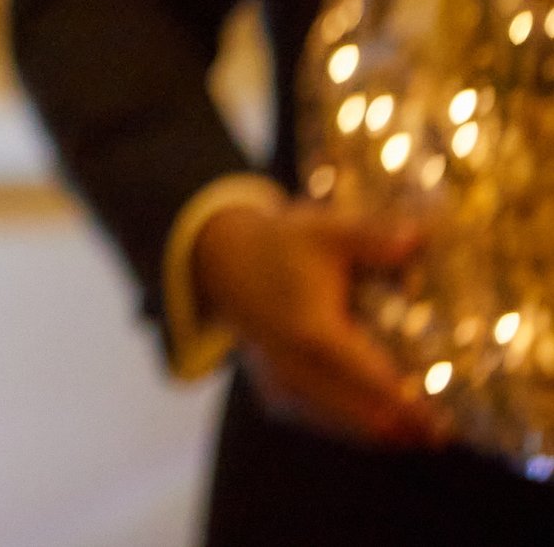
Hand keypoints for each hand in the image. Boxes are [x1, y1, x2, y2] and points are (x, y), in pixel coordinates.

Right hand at [194, 199, 447, 447]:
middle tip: (445, 434)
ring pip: (341, 423)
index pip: (370, 380)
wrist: (222, 260)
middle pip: (360, 414)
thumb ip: (371, 237)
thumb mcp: (325, 230)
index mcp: (312, 332)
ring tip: (422, 437)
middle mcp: (294, 366)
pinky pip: (320, 418)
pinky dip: (352, 426)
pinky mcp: (274, 390)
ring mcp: (280, 382)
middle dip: (404, 427)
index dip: (409, 405)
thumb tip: (418, 239)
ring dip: (381, 432)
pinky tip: (381, 430)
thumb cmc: (280, 243)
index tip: (444, 422)